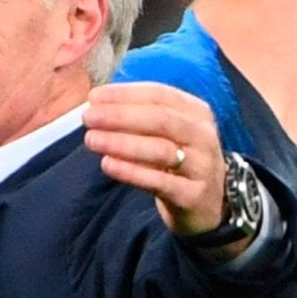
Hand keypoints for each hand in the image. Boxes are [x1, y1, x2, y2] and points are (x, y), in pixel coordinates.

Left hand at [83, 83, 233, 241]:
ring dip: (122, 143)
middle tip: (88, 117)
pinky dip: (131, 172)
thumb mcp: (167, 133)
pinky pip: (160, 181)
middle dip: (121, 115)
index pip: (160, 95)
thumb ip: (138, 116)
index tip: (93, 96)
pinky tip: (107, 164)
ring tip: (91, 140)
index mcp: (196, 112)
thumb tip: (97, 100)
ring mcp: (201, 165)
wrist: (208, 204)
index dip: (125, 94)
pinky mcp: (193, 194)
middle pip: (161, 119)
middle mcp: (202, 135)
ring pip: (161, 149)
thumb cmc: (178, 160)